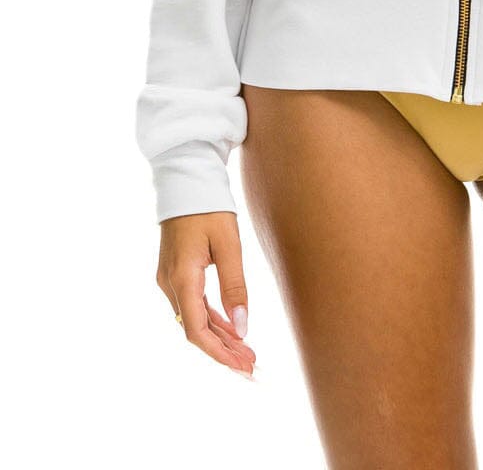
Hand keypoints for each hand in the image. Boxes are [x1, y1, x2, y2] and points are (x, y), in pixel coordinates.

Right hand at [156, 212, 256, 375]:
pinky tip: (230, 328)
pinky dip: (211, 318)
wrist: (186, 179)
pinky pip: (192, 304)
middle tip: (251, 365)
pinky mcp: (174, 272)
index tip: (241, 366)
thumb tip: (242, 328)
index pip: (196, 330)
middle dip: (223, 349)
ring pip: (193, 318)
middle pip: (195, 329)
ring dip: (219, 336)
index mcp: (182, 278)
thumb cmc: (210, 207)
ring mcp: (169, 279)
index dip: (219, 353)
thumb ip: (235, 286)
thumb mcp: (229, 244)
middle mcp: (170, 283)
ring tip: (246, 351)